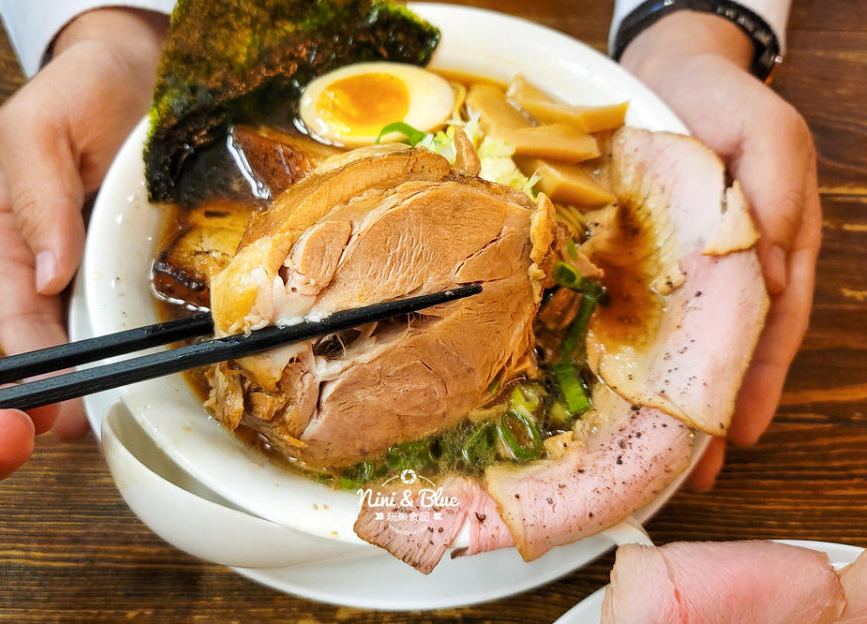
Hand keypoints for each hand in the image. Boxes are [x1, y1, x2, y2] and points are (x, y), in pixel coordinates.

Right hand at [0, 9, 167, 438]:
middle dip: (80, 386)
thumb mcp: (35, 133)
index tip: (57, 413)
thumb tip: (46, 276)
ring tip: (147, 411)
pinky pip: (154, 295)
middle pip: (64, 336)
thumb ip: (36, 202)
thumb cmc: (74, 92)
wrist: (137, 68)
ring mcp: (106, 260)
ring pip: (110, 324)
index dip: (38, 368)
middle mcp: (60, 260)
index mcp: (14, 240)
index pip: (19, 317)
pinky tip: (185, 356)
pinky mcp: (150, 252)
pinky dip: (163, 327)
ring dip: (123, 365)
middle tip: (106, 430)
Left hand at [621, 12, 821, 489]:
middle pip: (731, 346)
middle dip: (716, 406)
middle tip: (694, 469)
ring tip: (661, 452)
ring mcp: (688, 262)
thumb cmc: (719, 99)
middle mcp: (733, 263)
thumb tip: (767, 267)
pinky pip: (647, 310)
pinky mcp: (646, 255)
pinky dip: (641, 349)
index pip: (773, 325)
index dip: (759, 381)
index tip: (741, 432)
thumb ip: (774, 192)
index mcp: (772, 243)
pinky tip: (622, 384)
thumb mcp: (764, 132)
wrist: (667, 71)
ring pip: (689, 338)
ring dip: (678, 392)